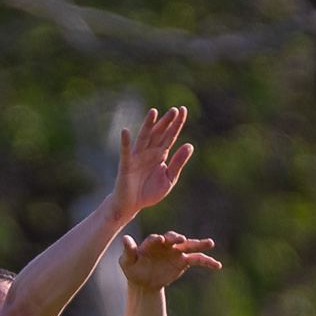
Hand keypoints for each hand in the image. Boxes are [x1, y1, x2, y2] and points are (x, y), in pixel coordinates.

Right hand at [109, 107, 194, 224]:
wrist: (132, 206)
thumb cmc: (149, 192)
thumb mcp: (169, 179)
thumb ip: (178, 163)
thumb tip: (189, 145)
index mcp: (161, 154)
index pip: (170, 136)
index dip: (176, 124)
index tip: (183, 109)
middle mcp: (149, 152)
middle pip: (159, 133)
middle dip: (166, 122)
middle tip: (174, 110)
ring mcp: (137, 157)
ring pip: (144, 138)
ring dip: (148, 125)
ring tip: (153, 111)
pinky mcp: (126, 165)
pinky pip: (126, 152)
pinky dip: (125, 142)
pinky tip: (125, 131)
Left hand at [119, 229, 220, 292]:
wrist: (144, 282)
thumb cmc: (133, 270)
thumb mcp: (126, 263)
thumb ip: (128, 251)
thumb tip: (125, 238)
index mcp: (151, 243)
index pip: (155, 239)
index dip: (158, 239)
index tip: (161, 240)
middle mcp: (166, 244)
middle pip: (173, 239)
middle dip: (177, 238)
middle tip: (182, 239)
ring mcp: (176, 252)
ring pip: (189, 246)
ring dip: (199, 244)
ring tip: (210, 243)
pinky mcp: (183, 261)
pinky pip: (197, 260)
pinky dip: (207, 262)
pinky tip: (217, 265)